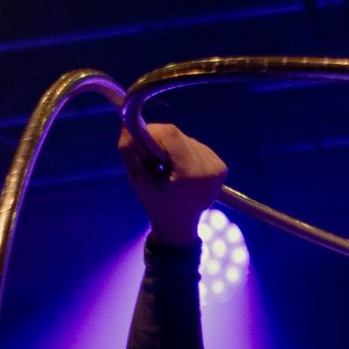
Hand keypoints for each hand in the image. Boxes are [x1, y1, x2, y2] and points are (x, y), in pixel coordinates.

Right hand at [117, 122, 226, 248]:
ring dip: (172, 148)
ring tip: (167, 168)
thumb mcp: (138, 179)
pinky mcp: (222, 167)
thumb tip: (126, 123)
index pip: (170, 134)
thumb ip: (129, 149)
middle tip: (152, 159)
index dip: (152, 133)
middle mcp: (209, 168)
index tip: (141, 143)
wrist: (180, 225)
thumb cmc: (156, 204)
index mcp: (190, 174)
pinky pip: (197, 147)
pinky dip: (184, 153)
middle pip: (179, 135)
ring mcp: (218, 167)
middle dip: (160, 142)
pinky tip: (180, 170)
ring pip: (187, 139)